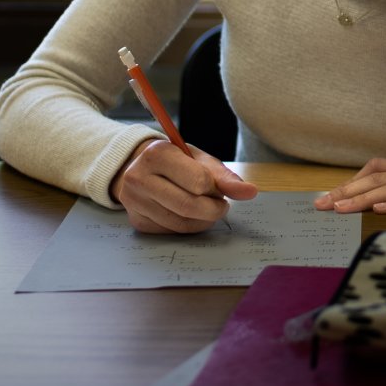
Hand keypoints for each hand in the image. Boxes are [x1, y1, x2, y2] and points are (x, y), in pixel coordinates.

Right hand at [112, 138, 258, 233]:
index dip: (214, 188)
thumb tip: (250, 192)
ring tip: (207, 209)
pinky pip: (170, 232)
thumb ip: (225, 177)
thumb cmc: (176, 161)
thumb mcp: (200, 160)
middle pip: (188, 206)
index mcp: (157, 154)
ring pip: (180, 223)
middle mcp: (139, 177)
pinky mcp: (136, 221)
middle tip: (221, 207)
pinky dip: (188, 227)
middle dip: (213, 210)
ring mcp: (134, 201)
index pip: (197, 181)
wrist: (140, 167)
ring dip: (202, 221)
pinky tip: (190, 216)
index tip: (217, 187)